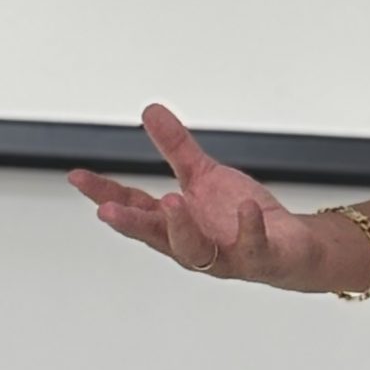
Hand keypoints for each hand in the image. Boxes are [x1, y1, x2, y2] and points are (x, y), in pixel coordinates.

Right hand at [68, 102, 328, 290]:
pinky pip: (252, 247)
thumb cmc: (241, 219)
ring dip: (182, 229)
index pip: (135, 207)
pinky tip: (246, 208)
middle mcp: (194, 244)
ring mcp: (225, 256)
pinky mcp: (260, 257)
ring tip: (174, 202)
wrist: (290, 247)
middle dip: (131, 223)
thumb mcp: (205, 176)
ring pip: (196, 252)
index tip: (79, 177)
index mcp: (177, 223)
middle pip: (156, 236)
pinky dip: (248, 228)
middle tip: (109, 210)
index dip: (105, 193)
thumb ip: (177, 148)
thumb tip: (151, 112)